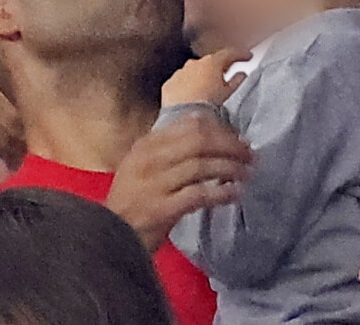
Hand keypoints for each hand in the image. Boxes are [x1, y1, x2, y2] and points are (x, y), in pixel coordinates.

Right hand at [106, 109, 252, 251]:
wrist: (109, 234)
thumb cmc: (133, 199)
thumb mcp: (144, 164)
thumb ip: (171, 147)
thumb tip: (209, 131)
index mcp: (148, 144)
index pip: (191, 125)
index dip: (220, 130)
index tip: (238, 139)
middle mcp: (150, 159)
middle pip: (200, 141)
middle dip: (230, 146)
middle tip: (250, 155)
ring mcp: (154, 183)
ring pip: (201, 166)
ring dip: (230, 168)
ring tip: (247, 173)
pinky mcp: (161, 208)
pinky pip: (199, 195)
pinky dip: (221, 193)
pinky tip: (235, 194)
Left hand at [162, 48, 250, 107]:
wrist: (184, 120)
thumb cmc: (210, 106)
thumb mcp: (230, 94)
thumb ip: (238, 81)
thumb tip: (242, 75)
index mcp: (212, 62)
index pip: (230, 53)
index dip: (241, 54)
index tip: (248, 56)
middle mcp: (194, 64)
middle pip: (210, 62)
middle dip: (219, 67)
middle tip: (227, 74)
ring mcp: (180, 74)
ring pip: (194, 71)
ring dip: (202, 77)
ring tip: (209, 89)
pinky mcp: (169, 86)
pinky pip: (181, 82)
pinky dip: (188, 86)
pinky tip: (192, 97)